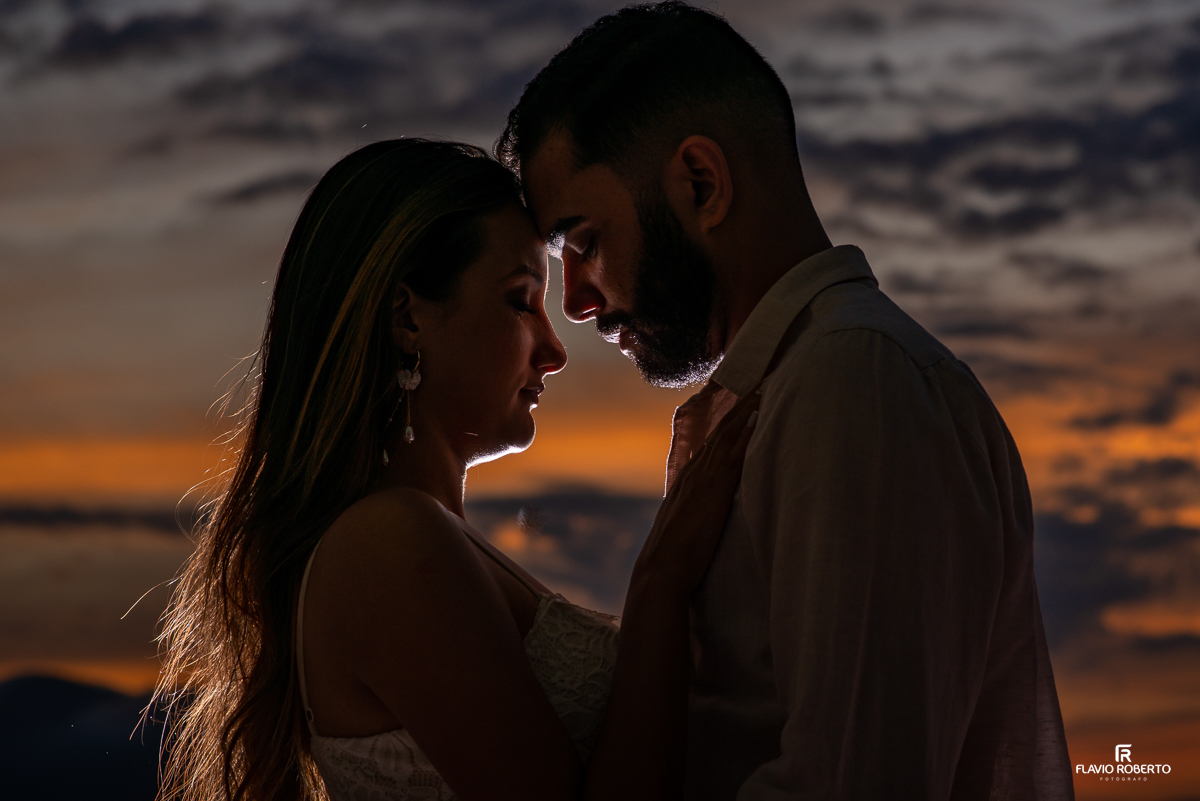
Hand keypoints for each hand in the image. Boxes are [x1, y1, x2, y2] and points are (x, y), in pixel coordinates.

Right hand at [632, 390, 760, 597]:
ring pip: (727, 436)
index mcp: (686, 480)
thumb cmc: (673, 556)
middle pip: (719, 432)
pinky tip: (758, 417)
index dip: (726, 423)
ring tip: (761, 390)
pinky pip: (734, 455)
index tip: (739, 403)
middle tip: (754, 383)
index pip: (710, 444)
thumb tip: (704, 504)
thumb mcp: (684, 524)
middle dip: (737, 407)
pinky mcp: (714, 490)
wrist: (661, 569)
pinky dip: (745, 434)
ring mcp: (703, 479)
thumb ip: (694, 509)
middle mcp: (694, 473)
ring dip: (744, 412)